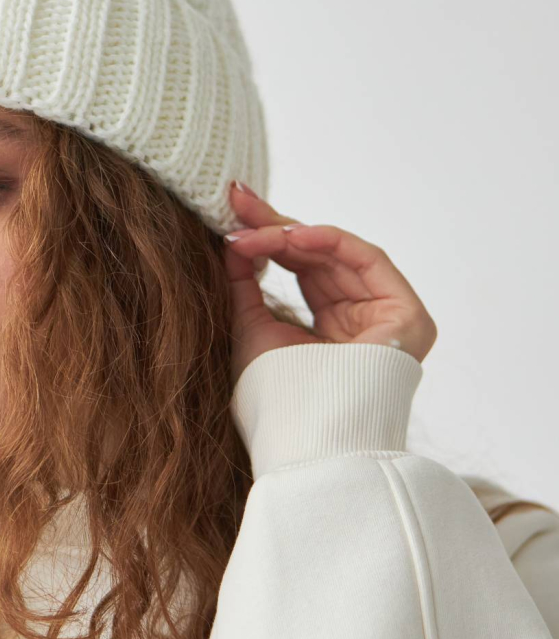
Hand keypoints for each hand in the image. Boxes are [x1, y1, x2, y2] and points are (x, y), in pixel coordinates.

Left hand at [223, 182, 437, 385]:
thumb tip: (231, 237)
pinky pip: (368, 260)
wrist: (304, 438)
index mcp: (332, 328)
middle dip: (274, 225)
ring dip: (290, 234)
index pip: (300, 268)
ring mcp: (387, 316)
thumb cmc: (276, 396)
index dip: (267, 238)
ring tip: (251, 227)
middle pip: (317, 256)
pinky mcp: (407, 315)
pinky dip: (329, 242)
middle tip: (236, 199)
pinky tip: (292, 236)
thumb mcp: (251, 326)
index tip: (231, 212)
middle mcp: (362, 318)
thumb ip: (242, 281)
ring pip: (337, 253)